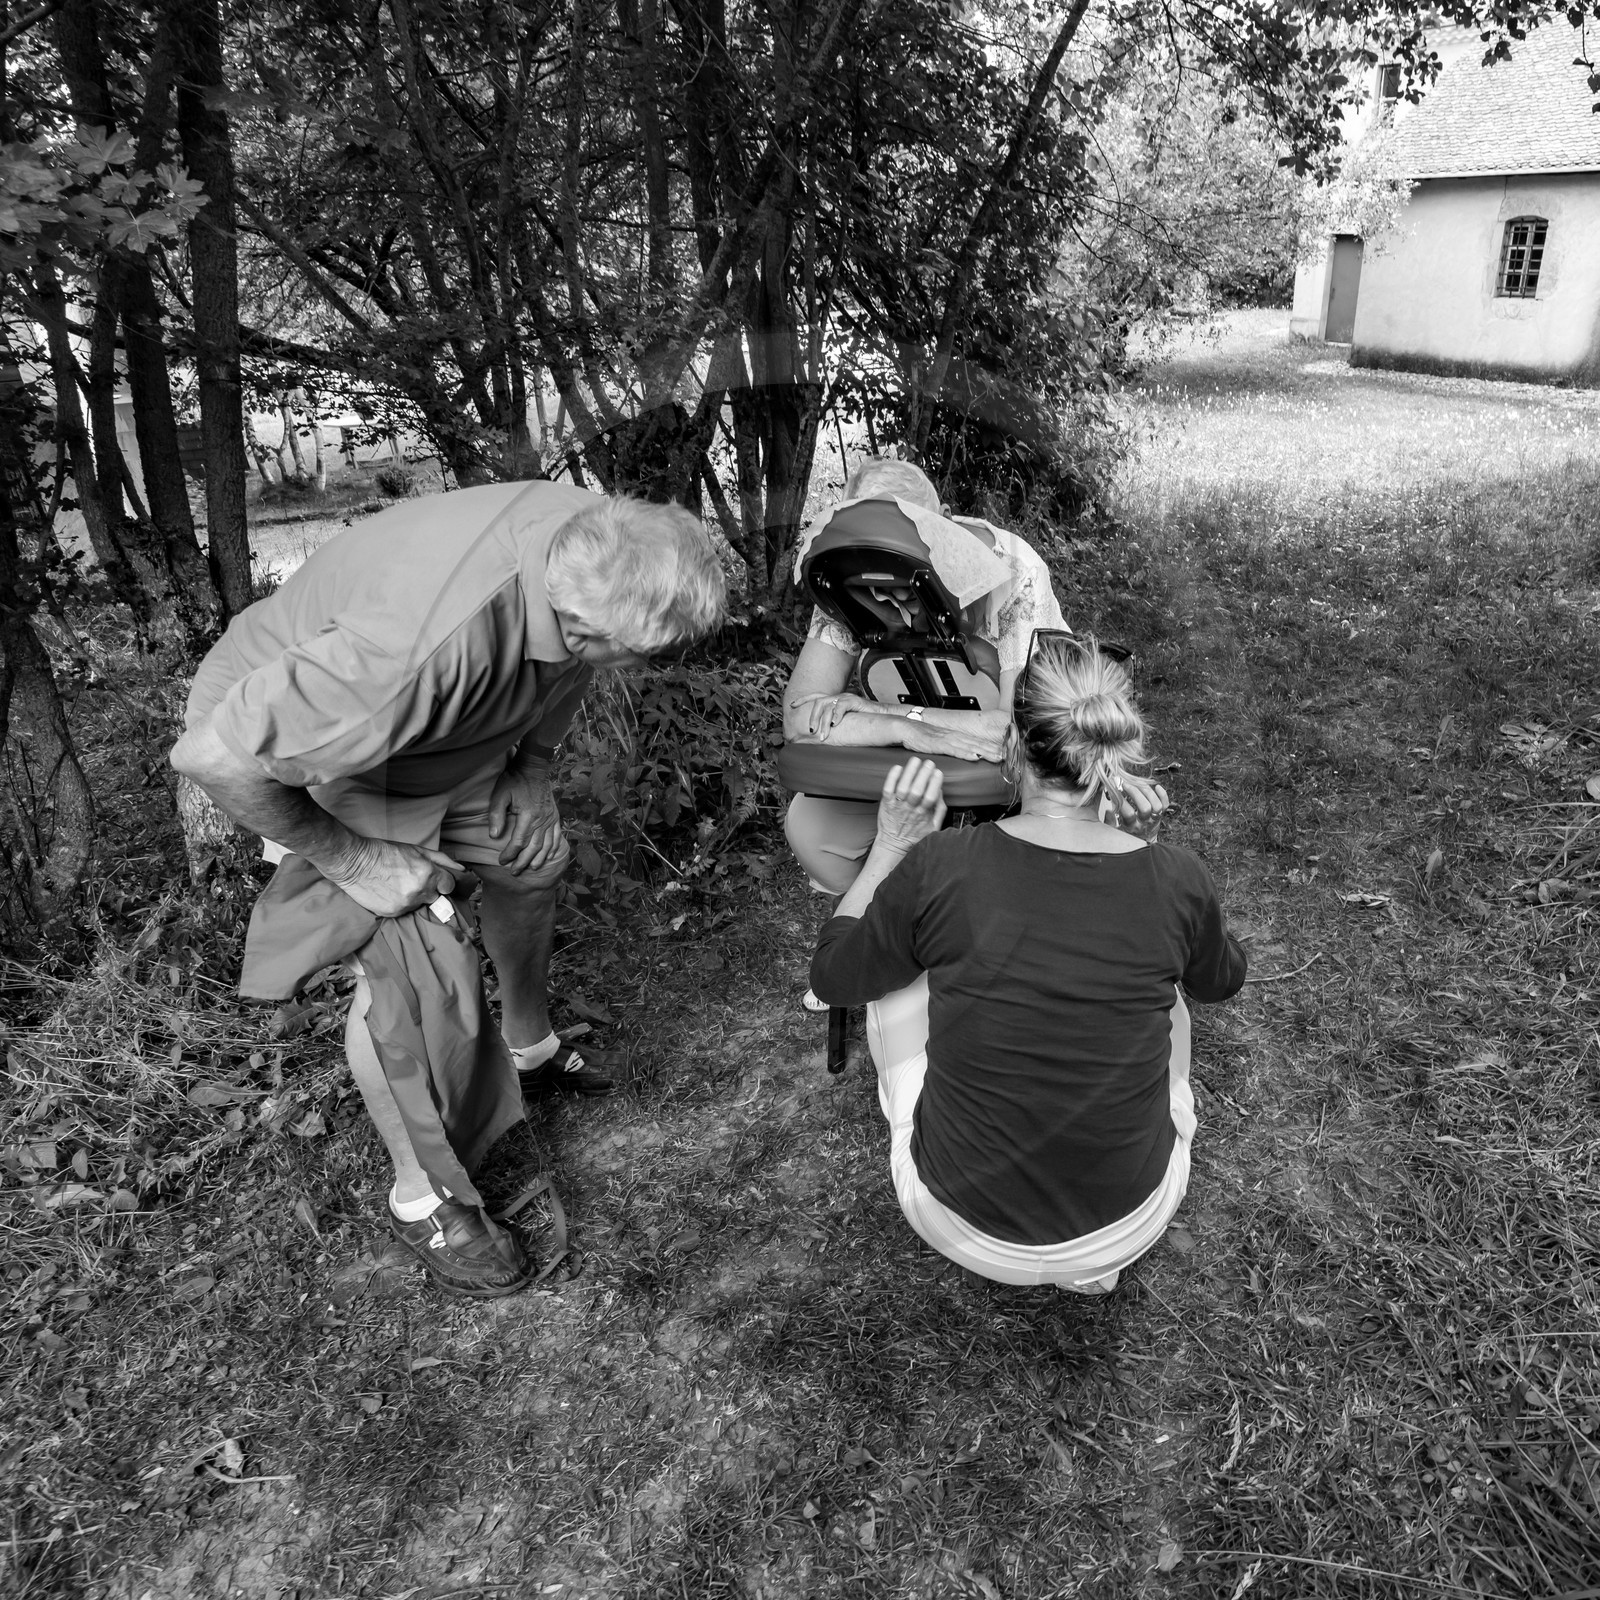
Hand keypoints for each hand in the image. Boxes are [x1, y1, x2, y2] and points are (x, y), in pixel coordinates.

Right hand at [326, 836, 463, 916]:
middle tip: (412, 879)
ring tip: (398, 884)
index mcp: (428, 873)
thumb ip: (442, 860)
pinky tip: (390, 892)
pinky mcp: (393, 913)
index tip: (438, 879)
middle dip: (428, 889)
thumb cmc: (385, 852)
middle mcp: (420, 891)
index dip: (444, 882)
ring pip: (420, 904)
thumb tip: (462, 869)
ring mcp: (406, 905)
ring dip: (414, 897)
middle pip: (435, 896)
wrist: (354, 863)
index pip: (450, 885)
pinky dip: (401, 904)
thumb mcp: (416, 850)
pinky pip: (405, 911)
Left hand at [488, 765, 564, 872]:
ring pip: (546, 845)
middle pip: (534, 848)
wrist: (534, 767)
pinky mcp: (555, 816)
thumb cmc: (514, 780)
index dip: (510, 854)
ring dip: (539, 859)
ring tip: (531, 868)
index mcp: (528, 816)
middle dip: (523, 862)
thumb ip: (496, 815)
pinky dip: (553, 848)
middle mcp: (542, 820)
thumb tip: (494, 836)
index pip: (519, 842)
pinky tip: (548, 856)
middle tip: (515, 872)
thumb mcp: (500, 794)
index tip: (501, 861)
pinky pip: (557, 836)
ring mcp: (551, 819)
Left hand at [788, 691, 875, 739]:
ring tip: (822, 736)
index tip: (791, 705)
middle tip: (810, 731)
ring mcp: (846, 698)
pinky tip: (835, 725)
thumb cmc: (864, 720)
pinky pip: (842, 706)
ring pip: (829, 706)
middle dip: (812, 717)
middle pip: (819, 702)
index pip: (815, 696)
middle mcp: (838, 697)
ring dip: (823, 722)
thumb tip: (821, 735)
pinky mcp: (855, 701)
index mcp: (834, 700)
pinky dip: (837, 715)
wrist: (884, 715)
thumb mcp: (845, 721)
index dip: (803, 699)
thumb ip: (833, 724)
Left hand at [875, 757, 946, 852]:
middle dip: (924, 774)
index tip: (938, 773)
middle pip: (917, 790)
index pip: (930, 797)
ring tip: (916, 760)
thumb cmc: (915, 834)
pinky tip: (898, 767)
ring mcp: (897, 805)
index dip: (934, 784)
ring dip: (909, 772)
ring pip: (903, 787)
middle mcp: (910, 809)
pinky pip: (888, 788)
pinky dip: (892, 777)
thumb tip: (940, 791)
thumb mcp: (933, 827)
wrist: (893, 844)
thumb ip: (939, 809)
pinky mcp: (886, 803)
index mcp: (923, 814)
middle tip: (929, 763)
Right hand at [899, 718, 1005, 763]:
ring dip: (986, 752)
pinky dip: (965, 753)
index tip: (1007, 753)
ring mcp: (948, 740)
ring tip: (998, 757)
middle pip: (979, 744)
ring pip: (971, 746)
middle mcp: (956, 737)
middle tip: (1011, 755)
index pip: (980, 742)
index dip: (994, 747)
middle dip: (996, 750)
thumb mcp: (941, 742)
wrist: (906, 728)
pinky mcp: (938, 744)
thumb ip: (954, 748)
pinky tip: (975, 757)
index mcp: (957, 737)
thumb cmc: (921, 737)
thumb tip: (967, 755)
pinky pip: (954, 750)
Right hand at [1113, 774, 1168, 837]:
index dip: (1121, 800)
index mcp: (1132, 827)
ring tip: (1138, 783)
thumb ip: (1110, 822)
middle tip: (1125, 784)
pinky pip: (1165, 805)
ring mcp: (1154, 819)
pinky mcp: (1161, 815)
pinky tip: (1156, 786)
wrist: (1144, 843)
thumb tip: (1108, 811)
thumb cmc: (1127, 835)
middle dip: (1135, 793)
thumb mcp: (1115, 832)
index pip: (1128, 813)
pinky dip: (1163, 795)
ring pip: (1156, 805)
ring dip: (1148, 792)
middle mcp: (1145, 823)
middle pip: (1145, 807)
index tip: (1114, 790)